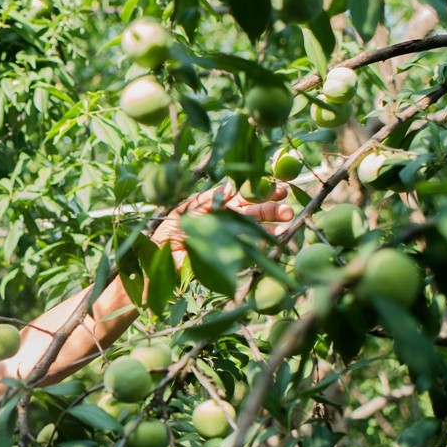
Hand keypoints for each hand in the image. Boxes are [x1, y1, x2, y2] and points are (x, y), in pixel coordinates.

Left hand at [151, 182, 294, 263]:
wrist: (160, 257)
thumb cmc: (169, 230)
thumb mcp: (187, 209)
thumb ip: (210, 199)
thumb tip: (232, 188)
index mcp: (219, 205)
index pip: (246, 195)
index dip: (262, 191)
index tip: (278, 188)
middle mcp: (228, 219)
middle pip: (256, 212)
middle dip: (272, 210)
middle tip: (287, 210)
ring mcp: (230, 238)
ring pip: (256, 230)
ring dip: (272, 227)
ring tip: (286, 225)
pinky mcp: (229, 255)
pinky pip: (249, 250)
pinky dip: (261, 245)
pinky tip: (272, 240)